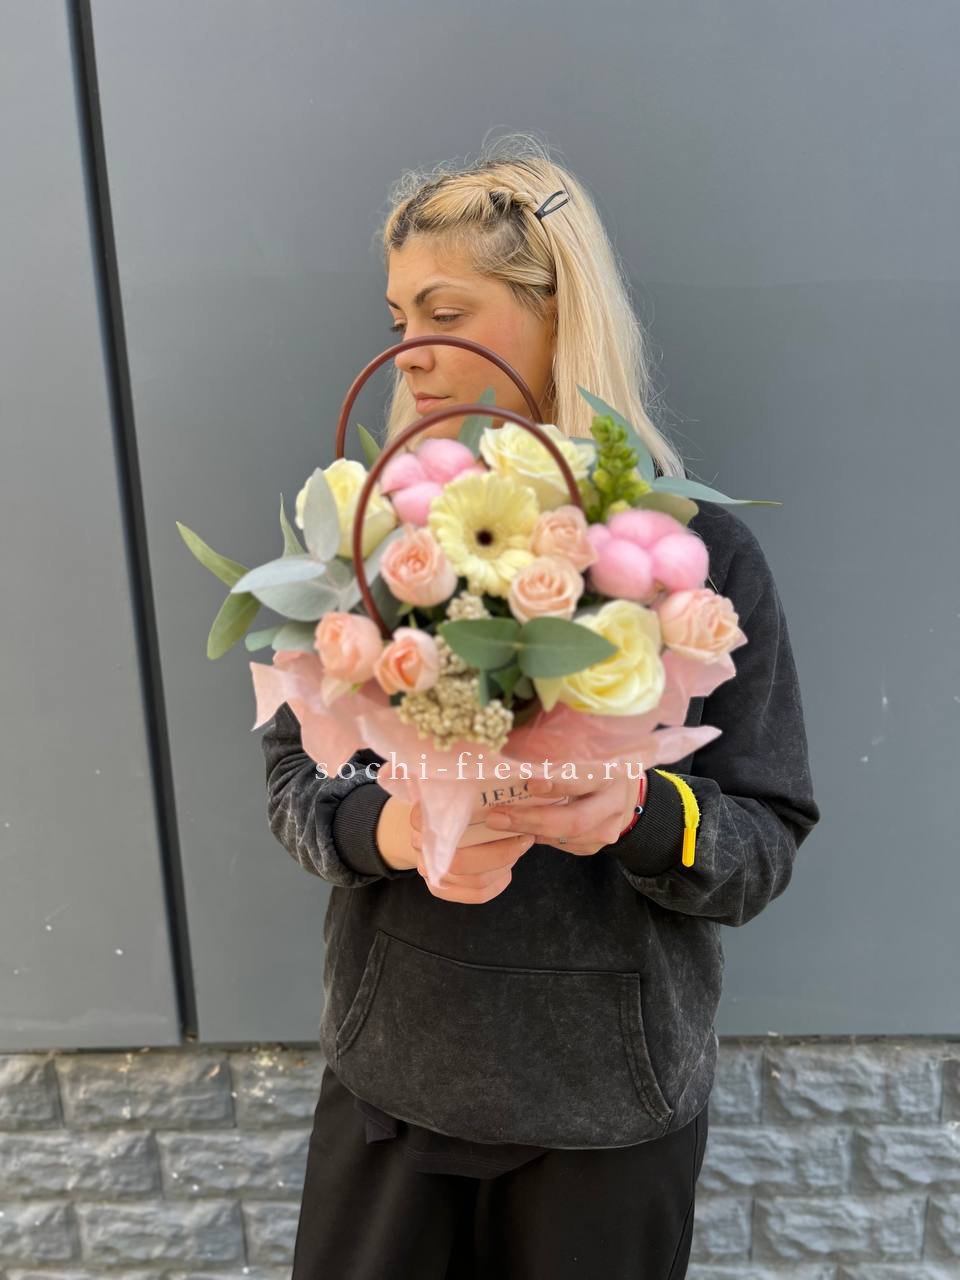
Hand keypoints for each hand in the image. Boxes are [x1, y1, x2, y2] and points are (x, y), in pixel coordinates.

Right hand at [409, 780, 552, 902]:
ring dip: (503, 866)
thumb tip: (501, 764)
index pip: (444, 827)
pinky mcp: (440, 888)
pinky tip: (508, 869)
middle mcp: (420, 845)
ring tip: (518, 847)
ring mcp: (428, 869)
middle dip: (500, 853)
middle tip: (524, 837)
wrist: (430, 821)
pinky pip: (476, 894)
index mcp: (420, 815)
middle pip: (460, 862)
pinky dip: (498, 883)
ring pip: (473, 880)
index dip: (472, 825)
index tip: (503, 818)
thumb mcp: (456, 780)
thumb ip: (466, 772)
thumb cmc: (454, 796)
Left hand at [482, 771, 641, 855]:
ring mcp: (608, 829)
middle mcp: (613, 804)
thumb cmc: (590, 767)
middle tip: (497, 817)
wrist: (622, 792)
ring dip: (530, 831)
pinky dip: (539, 837)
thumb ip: (553, 763)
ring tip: (500, 823)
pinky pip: (563, 845)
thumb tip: (512, 763)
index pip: (584, 781)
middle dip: (532, 820)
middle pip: (574, 820)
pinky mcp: (596, 845)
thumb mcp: (580, 756)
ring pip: (567, 838)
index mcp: (608, 774)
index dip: (558, 785)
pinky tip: (519, 829)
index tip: (530, 784)